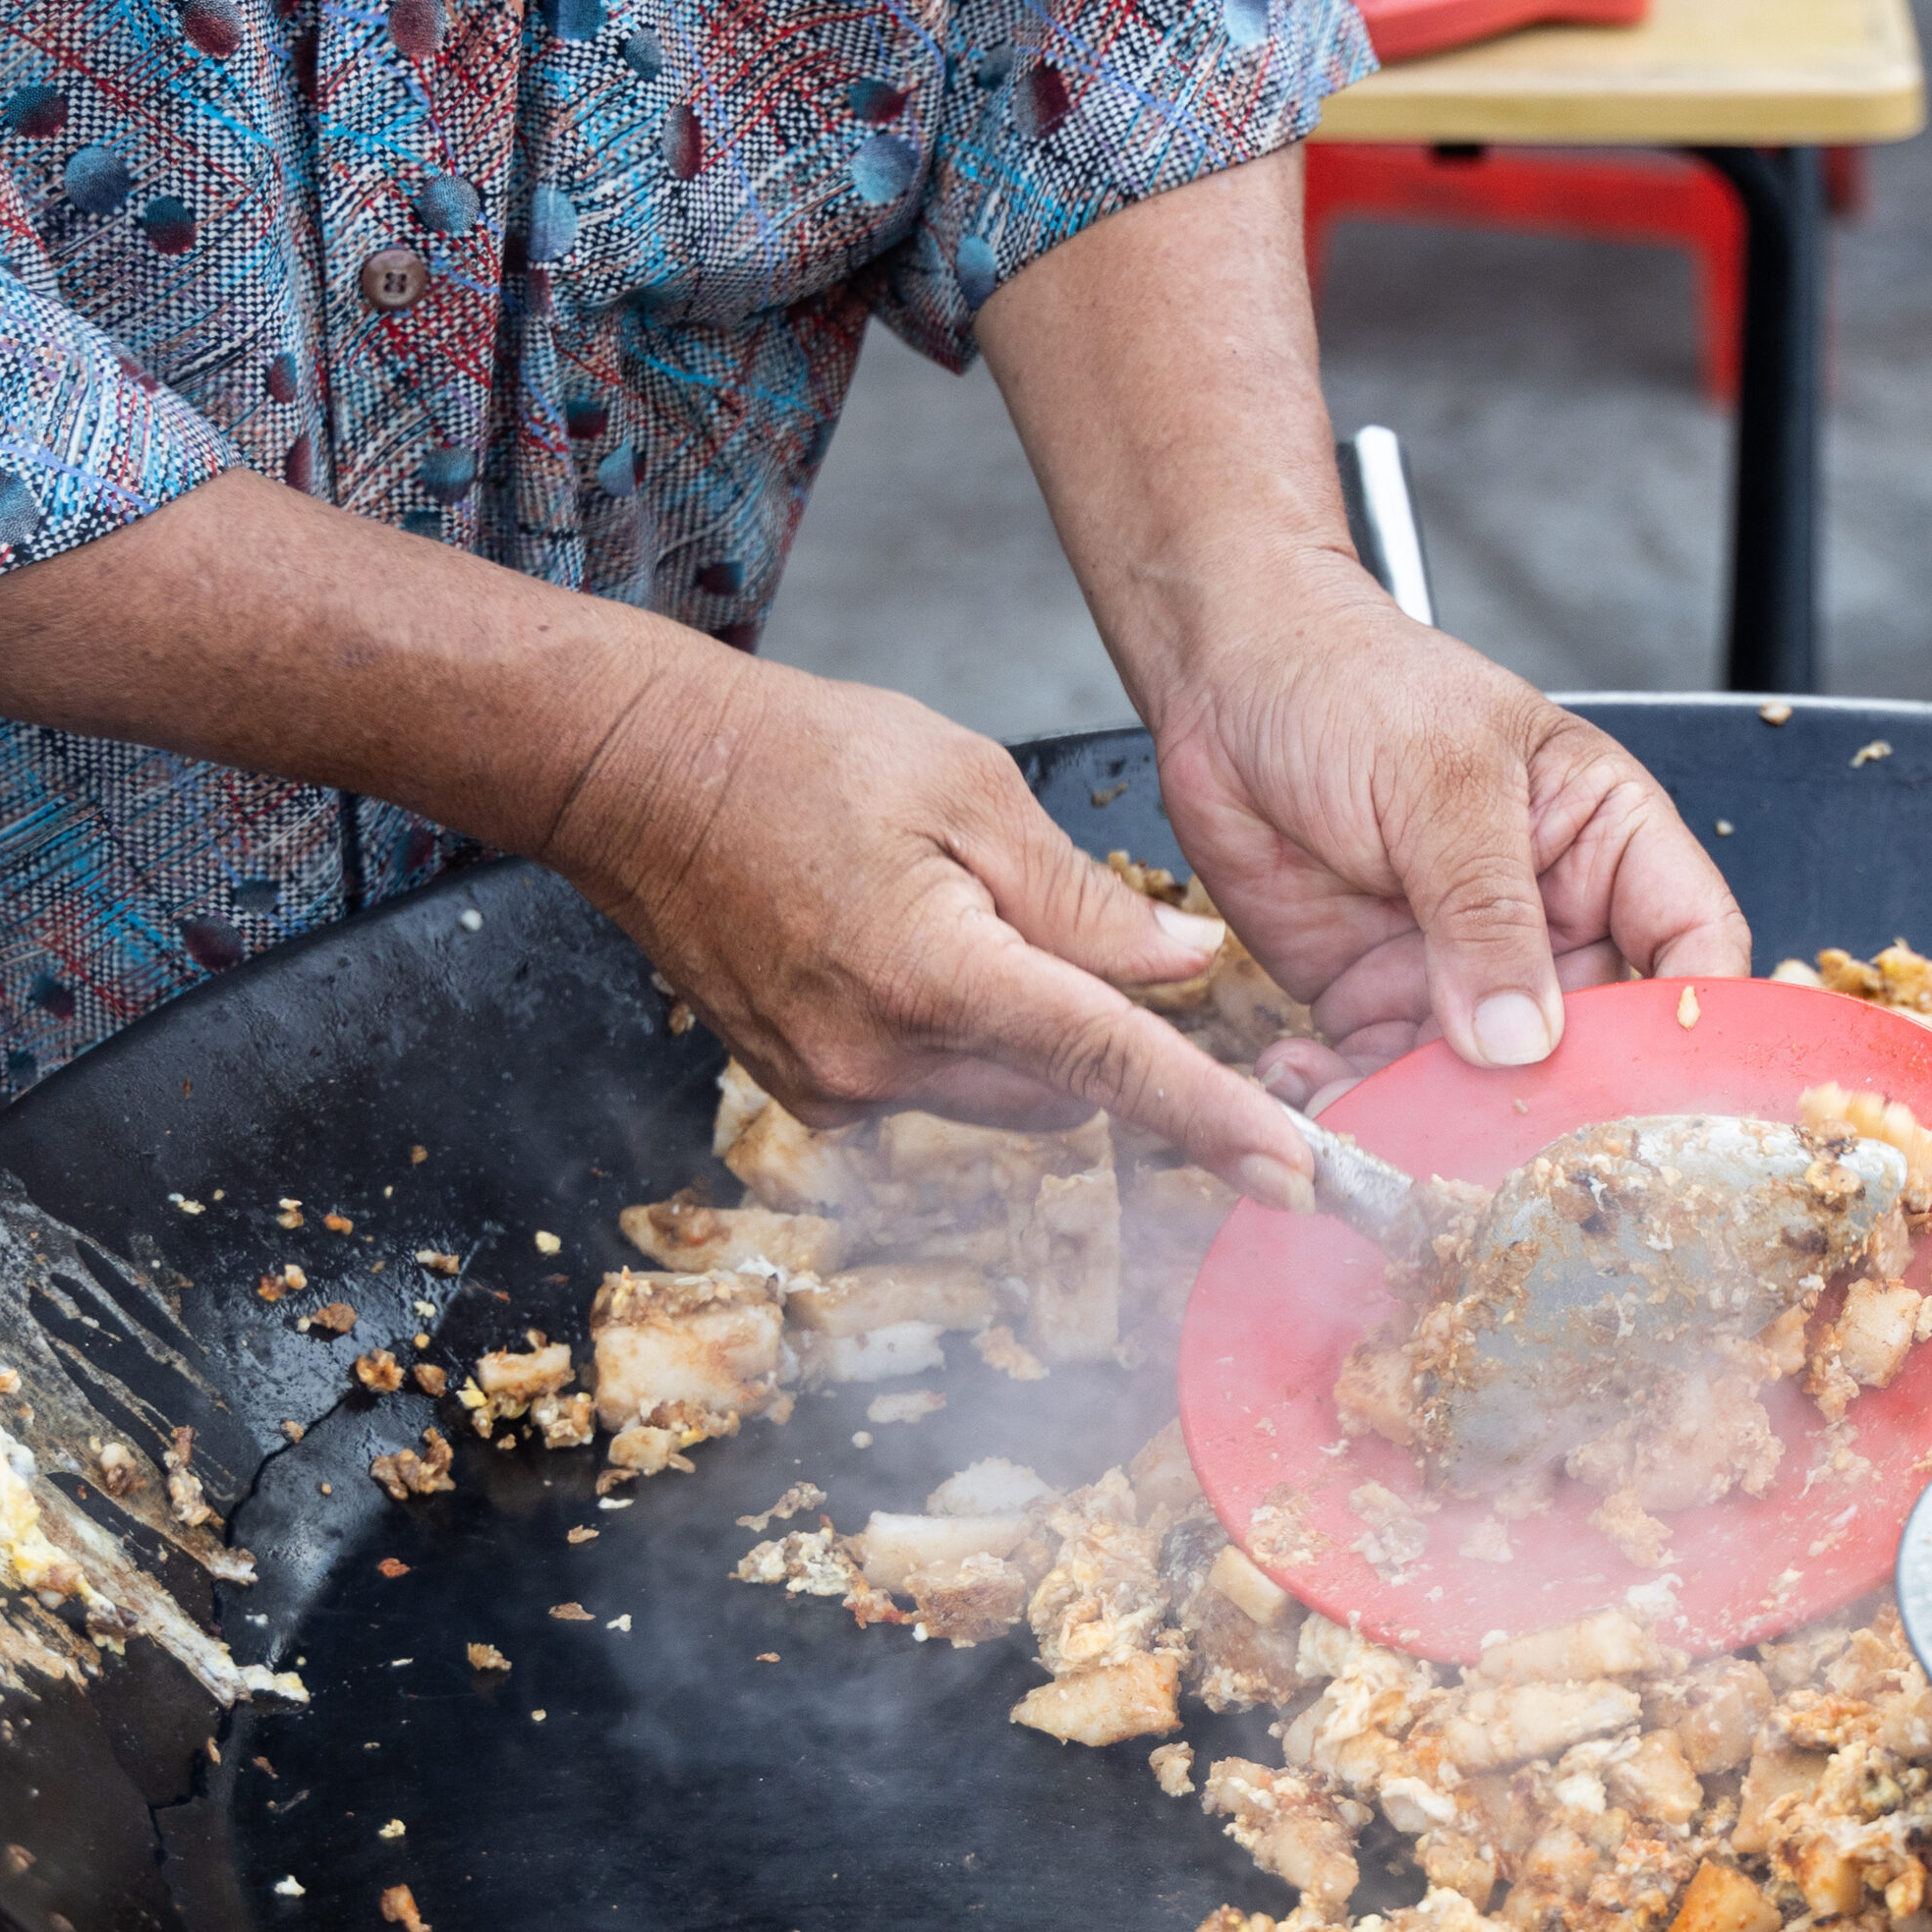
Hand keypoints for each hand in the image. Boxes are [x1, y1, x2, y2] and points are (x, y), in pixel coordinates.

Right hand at [542, 638, 1312, 1196]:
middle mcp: (883, 1057)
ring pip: (1003, 1097)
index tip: (1298, 1175)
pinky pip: (931, 1093)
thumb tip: (1187, 968)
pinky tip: (898, 954)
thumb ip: (1085, 898)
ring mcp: (837, 1091)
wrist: (634, 779)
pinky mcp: (810, 1099)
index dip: (1217, 1121)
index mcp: (937, 972)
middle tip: (1049, 924)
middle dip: (1095, 1034)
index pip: (1113, 1064)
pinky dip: (952, 1041)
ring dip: (1020, 1036)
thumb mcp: (968, 786)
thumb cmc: (795, 757)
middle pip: (1066, 1092)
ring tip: (949, 918)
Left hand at [1147, 554, 1752, 1080]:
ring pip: (1485, 1087)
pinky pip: (1386, 1084)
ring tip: (1377, 1130)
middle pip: (1594, 1048)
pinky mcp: (1378, 1004)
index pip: (1693, 945)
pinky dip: (1352, 1104)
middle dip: (1552, 1105)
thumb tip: (1524, 1039)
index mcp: (1608, 842)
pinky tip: (1306, 1087)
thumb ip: (1485, 911)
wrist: (1223, 679)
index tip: (1664, 1097)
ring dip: (1436, 1122)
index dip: (1692, 1025)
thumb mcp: (1438, 781)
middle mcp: (1550, 921)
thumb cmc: (1351, 684)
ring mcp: (1465, 973)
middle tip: (1504, 1151)